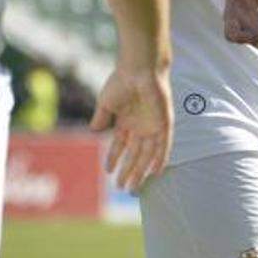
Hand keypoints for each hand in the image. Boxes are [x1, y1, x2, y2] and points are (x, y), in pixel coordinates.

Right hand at [88, 65, 172, 191]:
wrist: (139, 69)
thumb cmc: (122, 81)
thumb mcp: (107, 103)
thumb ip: (101, 117)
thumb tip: (94, 129)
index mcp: (127, 121)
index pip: (121, 145)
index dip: (114, 158)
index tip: (108, 171)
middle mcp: (141, 125)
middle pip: (135, 154)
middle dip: (128, 170)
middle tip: (121, 187)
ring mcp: (153, 125)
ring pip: (148, 154)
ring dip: (141, 170)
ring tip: (133, 186)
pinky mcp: (164, 123)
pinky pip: (164, 145)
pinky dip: (161, 158)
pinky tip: (156, 172)